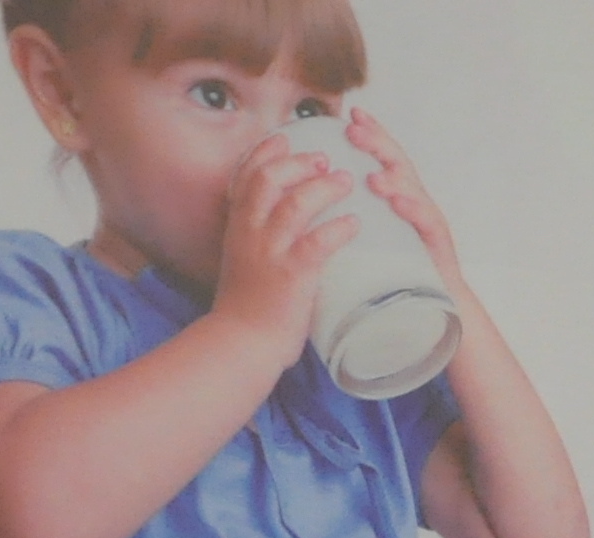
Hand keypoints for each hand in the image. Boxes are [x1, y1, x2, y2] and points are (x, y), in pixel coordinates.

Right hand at [204, 135, 354, 349]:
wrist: (242, 342)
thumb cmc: (248, 307)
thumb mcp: (243, 259)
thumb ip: (257, 236)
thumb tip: (280, 220)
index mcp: (238, 226)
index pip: (246, 175)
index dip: (266, 152)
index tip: (285, 138)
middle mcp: (249, 232)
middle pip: (269, 179)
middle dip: (298, 162)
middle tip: (324, 159)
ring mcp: (269, 252)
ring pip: (294, 204)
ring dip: (324, 188)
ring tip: (346, 181)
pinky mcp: (291, 275)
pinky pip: (317, 242)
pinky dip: (337, 228)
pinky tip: (355, 222)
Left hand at [345, 108, 467, 296]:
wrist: (425, 312)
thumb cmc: (389, 274)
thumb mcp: (364, 236)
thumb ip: (348, 212)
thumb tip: (313, 196)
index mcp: (393, 197)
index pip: (380, 159)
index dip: (368, 135)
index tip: (349, 116)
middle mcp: (412, 202)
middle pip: (397, 163)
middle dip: (377, 143)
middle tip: (355, 131)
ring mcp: (426, 221)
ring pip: (412, 190)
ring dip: (393, 178)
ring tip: (373, 175)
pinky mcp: (438, 245)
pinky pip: (426, 223)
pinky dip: (412, 210)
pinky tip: (399, 202)